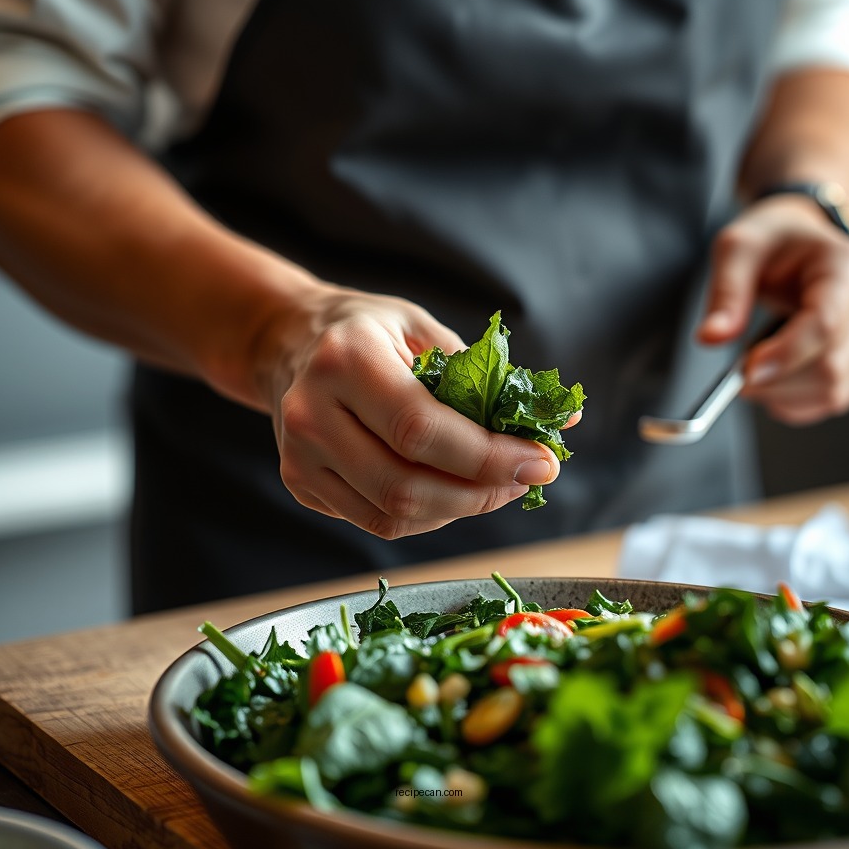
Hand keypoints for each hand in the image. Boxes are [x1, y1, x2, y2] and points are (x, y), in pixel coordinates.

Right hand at [257, 288, 563, 537]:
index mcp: (345, 360)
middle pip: (405, 486)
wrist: (288, 341)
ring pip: (392, 516)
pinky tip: (450, 490)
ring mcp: (299, 456)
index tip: (541, 462)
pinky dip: (426, 515)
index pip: (421, 429)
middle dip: (480, 494)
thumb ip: (486, 376)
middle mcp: (311, 412)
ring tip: (493, 486)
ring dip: (458, 509)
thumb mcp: (422, 328)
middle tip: (522, 481)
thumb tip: (560, 421)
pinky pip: (376, 521)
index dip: (488, 457)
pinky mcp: (300, 484)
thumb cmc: (366, 330)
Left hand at [696, 195, 848, 424]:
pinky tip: (772, 384)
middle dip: (776, 380)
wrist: (803, 238)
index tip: (745, 373)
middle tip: (735, 375)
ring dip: (784, 394)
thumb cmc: (774, 239)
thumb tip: (710, 339)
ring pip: (835, 389)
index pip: (825, 324)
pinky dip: (798, 402)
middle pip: (831, 365)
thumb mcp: (738, 248)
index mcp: (845, 268)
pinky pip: (835, 398)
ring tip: (752, 371)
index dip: (785, 355)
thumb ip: (725, 293)